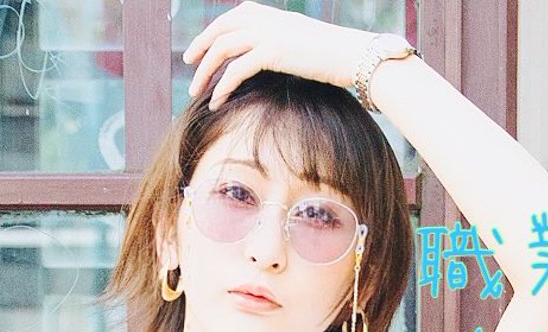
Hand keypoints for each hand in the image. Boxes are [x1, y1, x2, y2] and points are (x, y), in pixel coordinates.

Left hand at [182, 1, 375, 109]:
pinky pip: (236, 69)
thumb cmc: (339, 57)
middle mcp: (269, 19)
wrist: (358, 56)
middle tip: (189, 64)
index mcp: (276, 15)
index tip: (203, 46)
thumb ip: (286, 44)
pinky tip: (217, 101)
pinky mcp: (273, 52)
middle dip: (200, 46)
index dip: (215, 29)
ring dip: (205, 71)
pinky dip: (222, 86)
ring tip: (196, 91)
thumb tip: (274, 59)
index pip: (236, 14)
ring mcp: (270, 33)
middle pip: (221, 28)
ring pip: (223, 49)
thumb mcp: (307, 43)